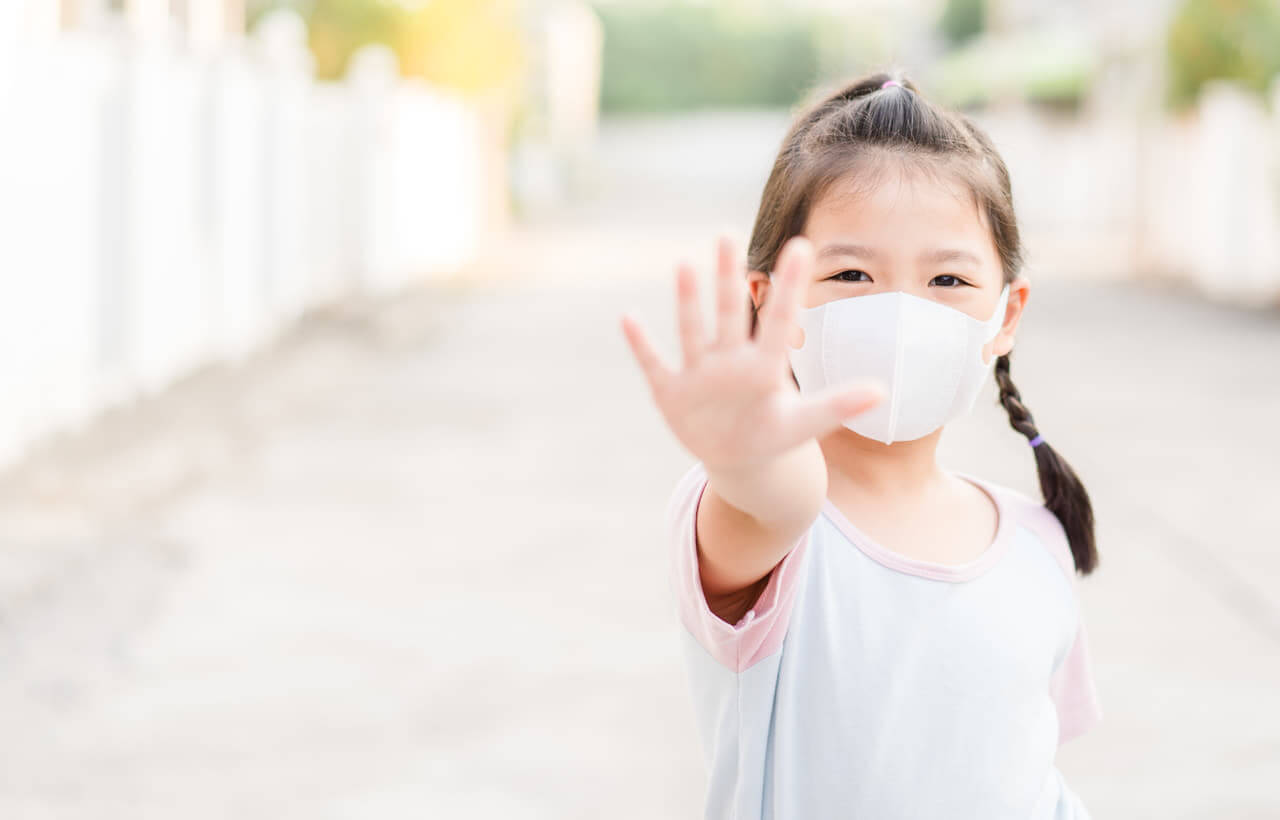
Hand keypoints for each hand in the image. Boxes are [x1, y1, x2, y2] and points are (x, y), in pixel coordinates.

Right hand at [619, 234, 883, 475]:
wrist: (738, 457)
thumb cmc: (773, 434)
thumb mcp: (804, 424)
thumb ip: (837, 405)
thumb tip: (883, 391)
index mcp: (763, 366)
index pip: (778, 320)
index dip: (789, 287)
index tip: (801, 246)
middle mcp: (729, 360)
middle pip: (729, 313)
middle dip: (726, 278)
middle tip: (727, 233)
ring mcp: (699, 374)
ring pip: (693, 332)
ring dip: (688, 302)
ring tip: (683, 265)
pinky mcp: (672, 392)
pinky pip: (654, 364)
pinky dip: (641, 345)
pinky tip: (627, 317)